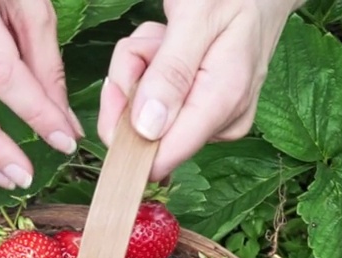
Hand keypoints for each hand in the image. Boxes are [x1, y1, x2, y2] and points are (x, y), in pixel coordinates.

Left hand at [98, 0, 301, 180]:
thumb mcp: (196, 18)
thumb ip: (171, 73)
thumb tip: (148, 131)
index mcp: (223, 102)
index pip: (164, 154)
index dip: (126, 129)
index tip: (118, 85)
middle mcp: (222, 120)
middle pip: (147, 130)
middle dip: (134, 80)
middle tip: (152, 41)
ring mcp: (214, 118)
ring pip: (146, 112)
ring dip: (142, 68)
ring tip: (166, 36)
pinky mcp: (204, 112)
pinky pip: (158, 102)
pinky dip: (152, 69)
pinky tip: (170, 45)